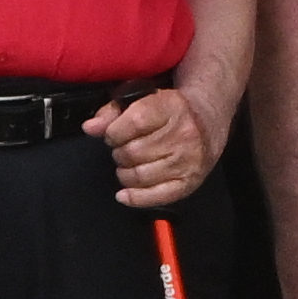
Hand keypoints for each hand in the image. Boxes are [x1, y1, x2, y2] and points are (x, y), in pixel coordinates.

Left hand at [96, 83, 226, 212]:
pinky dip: (135, 198)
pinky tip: (124, 194)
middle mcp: (183, 135)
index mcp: (172, 107)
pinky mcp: (189, 182)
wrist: (207, 121)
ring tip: (128, 165)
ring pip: (140, 176)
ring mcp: (188, 161)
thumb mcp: (142, 100)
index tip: (113, 134)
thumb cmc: (169, 111)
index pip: (134, 123)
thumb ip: (112, 112)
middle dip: (120, 153)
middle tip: (124, 149)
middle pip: (134, 152)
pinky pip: (156, 196)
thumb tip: (90, 127)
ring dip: (125, 173)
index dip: (114, 132)